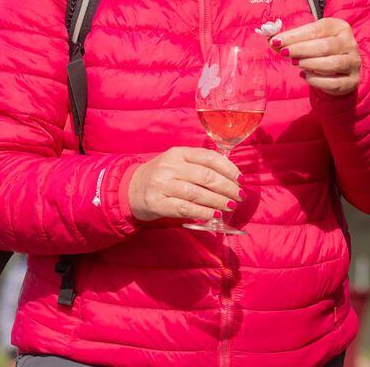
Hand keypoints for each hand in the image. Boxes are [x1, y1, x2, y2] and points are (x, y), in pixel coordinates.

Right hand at [127, 147, 241, 221]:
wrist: (129, 189)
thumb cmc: (161, 177)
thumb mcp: (177, 164)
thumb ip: (199, 167)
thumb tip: (231, 179)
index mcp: (178, 153)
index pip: (209, 157)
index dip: (228, 168)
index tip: (240, 179)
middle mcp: (170, 166)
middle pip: (206, 176)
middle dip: (227, 187)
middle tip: (239, 196)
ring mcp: (161, 184)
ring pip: (197, 193)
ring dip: (218, 201)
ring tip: (230, 206)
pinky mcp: (156, 203)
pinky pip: (184, 208)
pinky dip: (202, 212)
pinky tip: (214, 215)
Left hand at [271, 18, 361, 96]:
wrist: (342, 70)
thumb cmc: (322, 50)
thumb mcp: (309, 40)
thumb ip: (291, 40)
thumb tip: (271, 40)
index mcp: (340, 27)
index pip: (316, 29)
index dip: (295, 35)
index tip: (276, 41)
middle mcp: (350, 44)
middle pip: (325, 46)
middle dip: (301, 49)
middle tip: (284, 53)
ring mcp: (353, 63)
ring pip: (332, 64)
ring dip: (310, 64)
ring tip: (295, 63)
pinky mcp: (352, 81)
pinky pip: (335, 82)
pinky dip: (317, 80)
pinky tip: (304, 76)